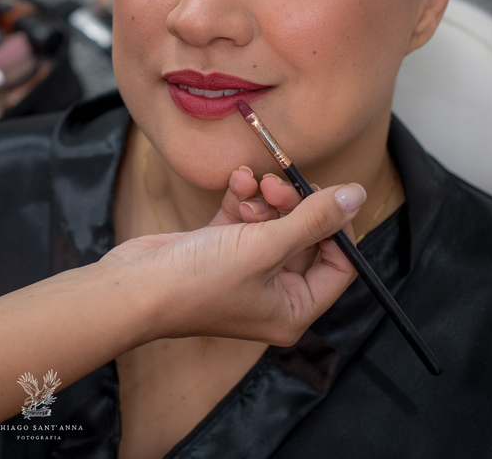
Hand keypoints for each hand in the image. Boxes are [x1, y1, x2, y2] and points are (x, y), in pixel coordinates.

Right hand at [102, 178, 364, 345]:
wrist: (134, 288)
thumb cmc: (198, 282)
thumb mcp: (265, 247)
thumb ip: (313, 219)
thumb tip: (357, 195)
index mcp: (292, 310)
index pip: (340, 266)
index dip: (338, 227)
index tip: (328, 193)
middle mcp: (272, 294)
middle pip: (305, 239)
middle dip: (295, 205)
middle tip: (279, 183)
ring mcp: (244, 271)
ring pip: (274, 223)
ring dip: (266, 197)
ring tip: (252, 185)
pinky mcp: (218, 249)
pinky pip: (244, 217)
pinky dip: (243, 197)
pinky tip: (236, 181)